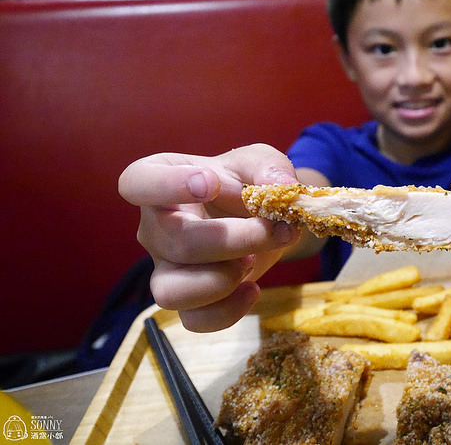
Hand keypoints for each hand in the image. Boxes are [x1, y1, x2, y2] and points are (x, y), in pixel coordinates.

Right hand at [118, 144, 300, 331]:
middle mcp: (155, 226)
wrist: (258, 215)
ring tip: (250, 262)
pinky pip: (194, 320)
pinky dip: (228, 311)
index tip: (210, 183)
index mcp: (161, 181)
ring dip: (221, 280)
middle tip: (276, 229)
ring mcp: (167, 266)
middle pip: (176, 242)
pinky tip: (252, 289)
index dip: (166, 185)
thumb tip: (281, 188)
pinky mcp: (188, 299)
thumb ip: (269, 167)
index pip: (137, 182)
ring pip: (170, 291)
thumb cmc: (244, 182)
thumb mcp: (259, 162)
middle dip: (234, 239)